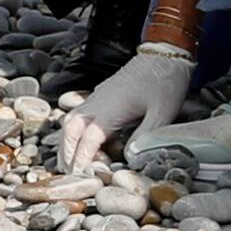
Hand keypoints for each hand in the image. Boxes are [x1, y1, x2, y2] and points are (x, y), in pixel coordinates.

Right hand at [59, 41, 197, 171]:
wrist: (164, 54)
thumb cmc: (164, 83)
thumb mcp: (162, 114)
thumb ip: (145, 137)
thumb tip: (130, 158)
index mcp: (109, 111)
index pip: (87, 141)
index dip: (81, 160)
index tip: (78, 177)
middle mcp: (98, 104)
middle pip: (70, 130)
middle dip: (66, 152)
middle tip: (68, 171)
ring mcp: (98, 97)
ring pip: (71, 120)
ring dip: (67, 140)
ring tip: (70, 158)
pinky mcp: (102, 94)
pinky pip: (79, 112)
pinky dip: (74, 128)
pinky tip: (81, 137)